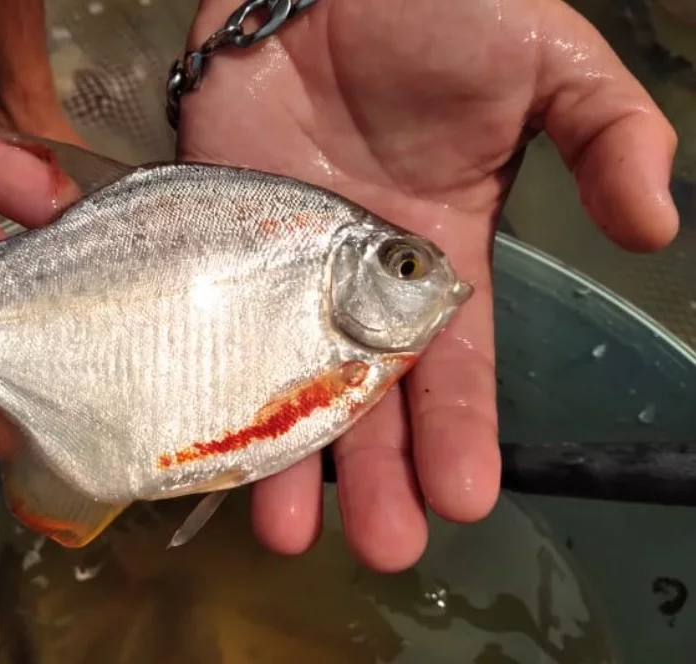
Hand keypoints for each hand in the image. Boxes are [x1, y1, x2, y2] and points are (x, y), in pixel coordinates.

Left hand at [177, 0, 677, 569]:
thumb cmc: (443, 7)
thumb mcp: (552, 65)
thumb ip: (610, 138)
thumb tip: (658, 231)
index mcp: (438, 255)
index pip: (455, 364)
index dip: (461, 430)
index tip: (465, 500)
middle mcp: (355, 277)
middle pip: (367, 395)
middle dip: (376, 472)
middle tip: (380, 547)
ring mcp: (278, 262)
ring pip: (281, 376)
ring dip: (285, 454)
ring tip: (287, 533)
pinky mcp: (213, 232)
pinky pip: (209, 320)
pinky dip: (206, 379)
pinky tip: (207, 442)